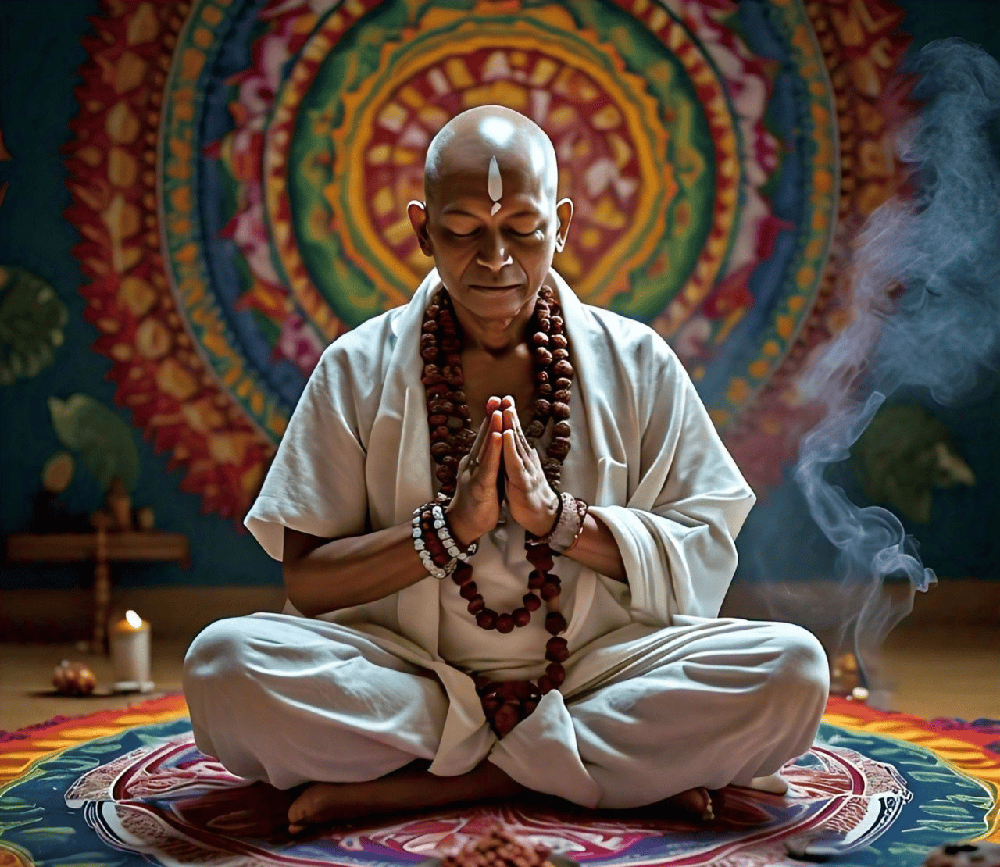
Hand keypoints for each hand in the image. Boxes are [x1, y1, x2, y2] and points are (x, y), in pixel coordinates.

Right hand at [445, 397, 504, 544]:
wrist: (463, 525)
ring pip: (485, 448)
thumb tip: (493, 447)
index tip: (498, 401)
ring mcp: (474, 474)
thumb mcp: (485, 477)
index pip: (486, 437)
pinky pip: (488, 466)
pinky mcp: (479, 486)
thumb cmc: (476, 502)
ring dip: (492, 429)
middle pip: (484, 437)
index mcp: (476, 462)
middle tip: (497, 397)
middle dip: (491, 417)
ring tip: (498, 412)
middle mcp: (473, 464)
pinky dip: (494, 451)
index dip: (492, 419)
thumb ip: (488, 461)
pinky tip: (499, 437)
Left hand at [501, 398, 559, 536]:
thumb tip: (511, 440)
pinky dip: (509, 448)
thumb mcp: (519, 470)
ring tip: (504, 409)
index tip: (502, 398)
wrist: (541, 517)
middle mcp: (525, 459)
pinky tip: (505, 435)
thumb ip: (515, 455)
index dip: (508, 416)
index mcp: (521, 456)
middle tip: (505, 397)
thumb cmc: (527, 494)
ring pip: (516, 444)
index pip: (513, 433)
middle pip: (516, 433)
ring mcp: (526, 469)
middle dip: (510, 414)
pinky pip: (515, 462)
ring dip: (510, 425)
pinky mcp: (523, 481)